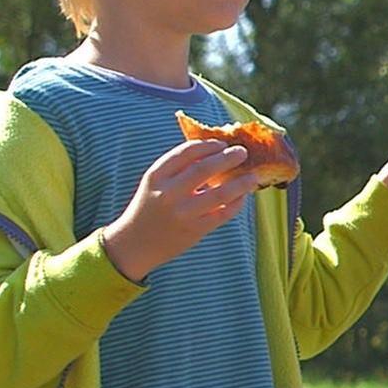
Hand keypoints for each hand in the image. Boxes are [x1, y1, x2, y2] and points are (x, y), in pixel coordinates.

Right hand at [102, 140, 261, 280]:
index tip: (222, 144)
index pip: (186, 152)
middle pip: (205, 170)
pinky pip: (223, 214)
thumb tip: (216, 152)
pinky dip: (236, 203)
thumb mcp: (155, 183)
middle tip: (242, 152)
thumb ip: (179, 168)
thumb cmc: (150, 207)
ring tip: (253, 176)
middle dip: (228, 158)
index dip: (208, 146)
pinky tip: (242, 196)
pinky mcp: (194, 231)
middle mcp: (168, 194)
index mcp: (156, 176)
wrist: (135, 244)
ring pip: (220, 194)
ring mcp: (182, 214)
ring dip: (241, 183)